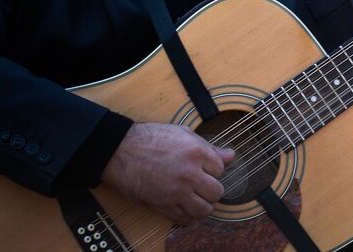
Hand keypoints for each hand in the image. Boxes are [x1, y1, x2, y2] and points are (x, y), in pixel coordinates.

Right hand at [102, 122, 233, 223]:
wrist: (121, 151)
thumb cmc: (151, 138)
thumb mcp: (183, 134)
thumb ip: (209, 148)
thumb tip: (231, 156)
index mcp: (197, 152)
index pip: (220, 169)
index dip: (213, 170)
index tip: (204, 169)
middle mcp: (189, 174)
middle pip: (216, 192)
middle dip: (212, 190)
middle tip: (203, 186)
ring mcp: (176, 191)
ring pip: (204, 210)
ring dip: (203, 206)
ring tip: (197, 199)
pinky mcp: (162, 205)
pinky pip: (184, 219)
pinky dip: (188, 217)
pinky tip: (186, 209)